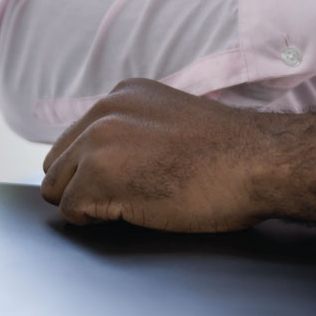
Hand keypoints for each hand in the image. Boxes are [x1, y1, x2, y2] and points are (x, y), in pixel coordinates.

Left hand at [40, 78, 269, 229]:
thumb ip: (137, 131)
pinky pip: (70, 212)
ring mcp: (97, 142)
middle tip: (128, 197)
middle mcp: (104, 111)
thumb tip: (117, 161)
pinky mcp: (97, 176)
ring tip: (134, 203)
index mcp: (124, 94)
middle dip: (83, 185)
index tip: (129, 179)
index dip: (96, 168)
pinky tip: (136, 211)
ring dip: (89, 203)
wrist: (258, 162)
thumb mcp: (173, 123)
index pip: (78, 139)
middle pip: (59, 162)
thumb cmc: (232, 154)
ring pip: (57, 188)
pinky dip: (95, 221)